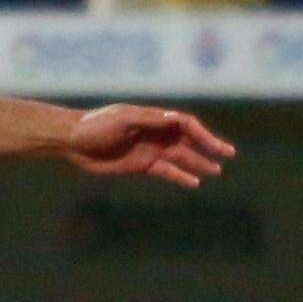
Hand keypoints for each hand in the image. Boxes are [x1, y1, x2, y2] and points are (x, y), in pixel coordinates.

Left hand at [62, 104, 233, 186]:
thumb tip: (176, 119)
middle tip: (229, 155)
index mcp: (154, 119)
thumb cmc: (96, 126)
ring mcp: (149, 150)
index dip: (203, 134)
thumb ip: (150, 120)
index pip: (186, 125)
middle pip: (189, 141)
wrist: (73, 142)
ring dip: (199, 163)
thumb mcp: (123, 119)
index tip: (215, 146)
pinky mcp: (140, 165)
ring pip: (181, 157)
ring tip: (217, 171)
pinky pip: (166, 171)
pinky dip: (180, 176)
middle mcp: (155, 133)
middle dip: (209, 147)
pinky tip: (194, 182)